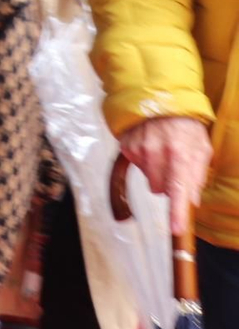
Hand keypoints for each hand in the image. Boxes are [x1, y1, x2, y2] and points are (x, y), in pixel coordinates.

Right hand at [120, 117, 214, 234]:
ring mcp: (138, 150)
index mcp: (180, 155)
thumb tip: (191, 200)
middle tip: (174, 166)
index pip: (178, 190)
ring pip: (148, 179)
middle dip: (168, 184)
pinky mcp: (126, 147)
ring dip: (156, 172)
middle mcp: (157, 153)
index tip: (176, 229)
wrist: (159, 99)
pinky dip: (145, 162)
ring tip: (162, 152)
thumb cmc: (186, 126)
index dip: (177, 211)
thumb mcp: (202, 148)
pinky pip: (137, 167)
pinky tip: (150, 146)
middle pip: (160, 189)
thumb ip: (198, 175)